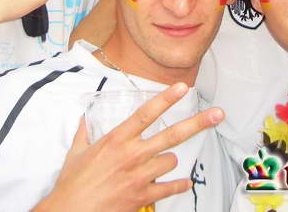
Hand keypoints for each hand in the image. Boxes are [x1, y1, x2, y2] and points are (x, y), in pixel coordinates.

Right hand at [34, 83, 224, 211]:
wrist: (71, 211)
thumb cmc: (73, 183)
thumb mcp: (76, 152)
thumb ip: (85, 132)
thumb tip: (84, 119)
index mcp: (116, 140)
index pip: (146, 114)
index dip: (165, 99)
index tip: (182, 87)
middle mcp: (132, 155)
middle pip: (172, 134)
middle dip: (197, 123)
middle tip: (217, 114)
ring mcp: (140, 176)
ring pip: (171, 160)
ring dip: (168, 160)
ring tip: (157, 162)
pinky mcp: (144, 196)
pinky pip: (171, 187)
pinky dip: (179, 185)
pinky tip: (183, 183)